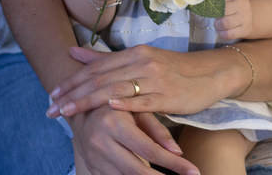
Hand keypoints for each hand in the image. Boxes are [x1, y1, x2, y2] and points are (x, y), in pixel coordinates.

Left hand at [48, 45, 231, 117]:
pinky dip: (124, 103)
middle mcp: (142, 62)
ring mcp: (155, 79)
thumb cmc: (171, 70)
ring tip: (67, 113)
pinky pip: (143, 101)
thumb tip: (73, 52)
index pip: (96, 67)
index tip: (53, 93)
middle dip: (73, 94)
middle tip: (51, 108)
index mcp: (134, 53)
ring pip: (115, 89)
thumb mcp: (139, 60)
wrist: (209, 74)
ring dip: (88, 102)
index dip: (73, 80)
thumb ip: (106, 58)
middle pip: (100, 78)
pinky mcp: (167, 96)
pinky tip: (108, 108)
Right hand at [67, 104, 197, 174]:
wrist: (77, 106)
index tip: (194, 171)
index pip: (149, 150)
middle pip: (137, 170)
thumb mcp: (136, 109)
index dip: (174, 164)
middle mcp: (101, 142)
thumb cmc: (114, 103)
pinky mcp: (90, 166)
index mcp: (114, 124)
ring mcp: (93, 157)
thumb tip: (178, 151)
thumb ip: (157, 129)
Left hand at [213, 0, 252, 40]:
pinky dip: (222, 34)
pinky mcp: (245, 30)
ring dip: (217, 26)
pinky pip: (229, 34)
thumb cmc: (234, 3)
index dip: (212, 5)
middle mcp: (242, 5)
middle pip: (222, 12)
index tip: (210, 8)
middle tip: (215, 16)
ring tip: (218, 24)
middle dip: (215, 16)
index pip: (219, 0)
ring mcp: (245, 18)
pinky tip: (223, 31)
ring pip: (225, 24)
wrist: (251, 15)